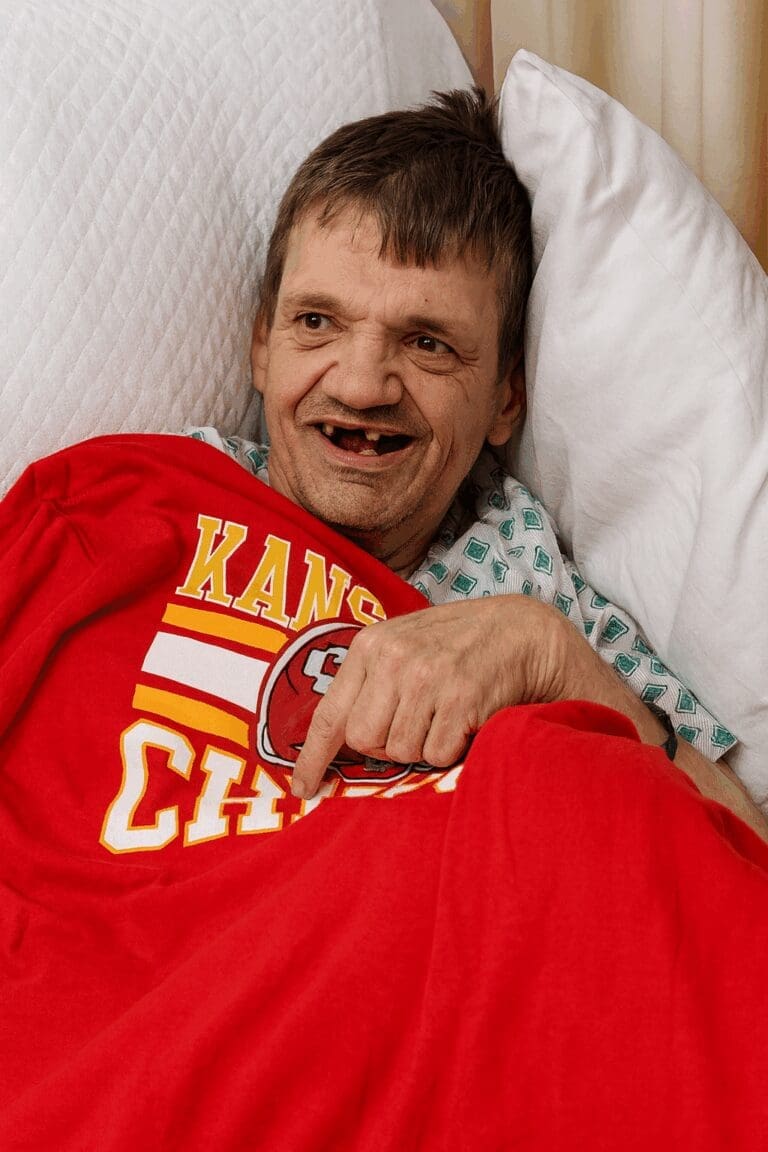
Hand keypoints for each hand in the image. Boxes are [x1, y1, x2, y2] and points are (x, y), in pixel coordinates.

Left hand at [290, 596, 564, 798]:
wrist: (520, 631)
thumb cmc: (457, 644)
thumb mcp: (403, 644)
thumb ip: (370, 682)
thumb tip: (338, 739)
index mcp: (371, 645)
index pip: (330, 712)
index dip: (312, 756)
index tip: (303, 788)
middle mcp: (394, 659)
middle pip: (364, 739)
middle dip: (385, 744)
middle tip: (414, 723)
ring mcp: (427, 678)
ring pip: (402, 751)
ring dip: (423, 745)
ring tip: (443, 713)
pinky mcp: (460, 699)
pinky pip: (437, 753)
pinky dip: (451, 748)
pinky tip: (464, 719)